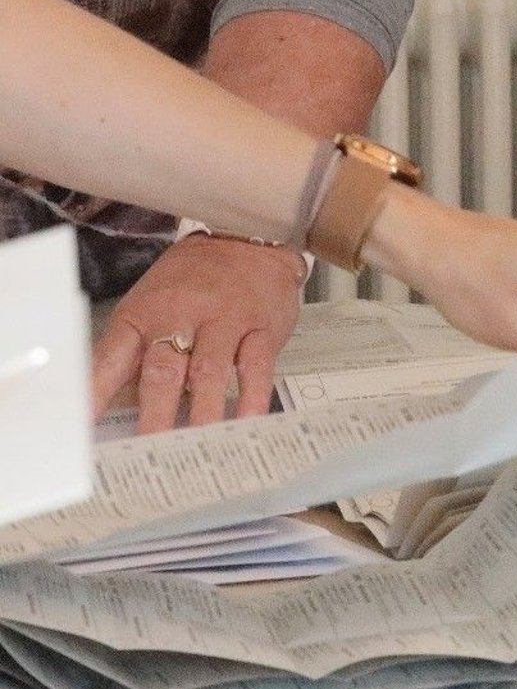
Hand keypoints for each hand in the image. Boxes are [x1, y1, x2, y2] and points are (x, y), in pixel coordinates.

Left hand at [92, 237, 302, 433]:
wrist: (247, 240)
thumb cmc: (193, 279)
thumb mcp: (149, 304)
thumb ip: (133, 351)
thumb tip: (111, 404)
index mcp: (143, 314)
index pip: (112, 358)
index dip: (95, 393)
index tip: (83, 427)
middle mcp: (181, 316)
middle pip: (163, 370)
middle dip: (154, 413)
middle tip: (148, 447)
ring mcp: (224, 321)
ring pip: (209, 371)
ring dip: (202, 411)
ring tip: (198, 444)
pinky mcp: (262, 328)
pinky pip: (256, 366)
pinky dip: (251, 397)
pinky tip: (247, 421)